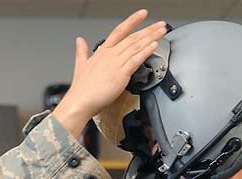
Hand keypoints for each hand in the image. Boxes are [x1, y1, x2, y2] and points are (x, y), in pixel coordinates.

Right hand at [53, 10, 166, 138]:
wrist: (80, 101)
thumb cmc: (81, 89)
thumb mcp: (80, 65)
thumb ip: (81, 52)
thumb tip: (79, 41)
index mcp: (102, 52)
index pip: (119, 31)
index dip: (132, 21)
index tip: (142, 14)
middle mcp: (110, 55)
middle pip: (133, 38)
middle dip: (149, 30)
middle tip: (161, 25)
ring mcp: (116, 64)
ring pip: (136, 47)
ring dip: (151, 38)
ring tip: (162, 32)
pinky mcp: (120, 74)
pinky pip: (136, 60)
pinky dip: (145, 52)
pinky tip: (153, 46)